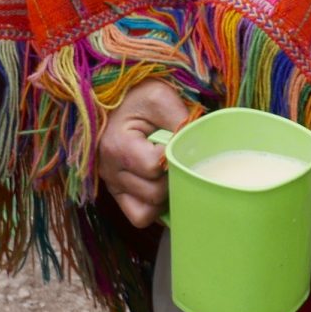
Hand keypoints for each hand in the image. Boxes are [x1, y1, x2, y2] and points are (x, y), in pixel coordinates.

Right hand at [98, 79, 188, 227]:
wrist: (114, 97)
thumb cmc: (137, 95)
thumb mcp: (159, 96)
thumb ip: (179, 120)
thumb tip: (200, 145)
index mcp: (117, 146)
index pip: (154, 167)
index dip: (174, 159)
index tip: (179, 143)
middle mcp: (110, 170)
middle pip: (154, 193)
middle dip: (174, 179)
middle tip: (182, 161)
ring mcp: (112, 184)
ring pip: (147, 211)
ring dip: (165, 197)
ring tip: (172, 174)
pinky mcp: (117, 192)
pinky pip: (138, 215)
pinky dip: (154, 208)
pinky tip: (164, 189)